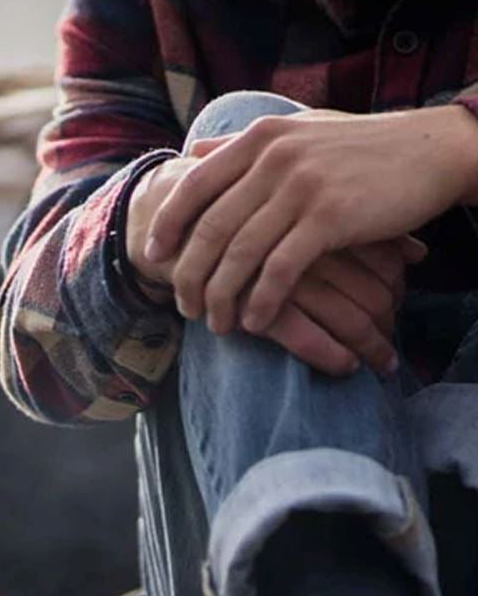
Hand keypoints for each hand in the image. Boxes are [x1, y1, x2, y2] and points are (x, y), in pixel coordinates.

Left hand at [143, 106, 477, 333]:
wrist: (432, 150)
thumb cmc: (359, 149)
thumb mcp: (296, 133)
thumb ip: (242, 145)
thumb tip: (192, 151)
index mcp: (259, 138)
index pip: (192, 185)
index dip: (167, 225)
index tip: (153, 257)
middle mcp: (273, 159)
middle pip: (209, 228)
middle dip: (188, 275)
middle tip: (183, 306)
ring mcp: (301, 187)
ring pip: (239, 254)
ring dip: (221, 298)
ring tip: (215, 324)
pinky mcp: (330, 217)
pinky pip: (280, 270)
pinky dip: (261, 301)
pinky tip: (253, 322)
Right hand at [256, 241, 410, 376]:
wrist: (175, 274)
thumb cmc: (257, 260)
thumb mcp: (307, 236)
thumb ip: (365, 237)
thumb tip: (419, 253)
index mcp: (323, 229)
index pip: (385, 261)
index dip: (398, 291)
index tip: (394, 309)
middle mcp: (308, 253)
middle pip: (373, 295)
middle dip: (387, 326)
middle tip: (389, 346)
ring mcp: (284, 285)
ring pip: (351, 322)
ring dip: (373, 350)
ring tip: (380, 365)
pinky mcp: (259, 316)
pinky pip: (311, 341)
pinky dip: (334, 357)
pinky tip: (346, 366)